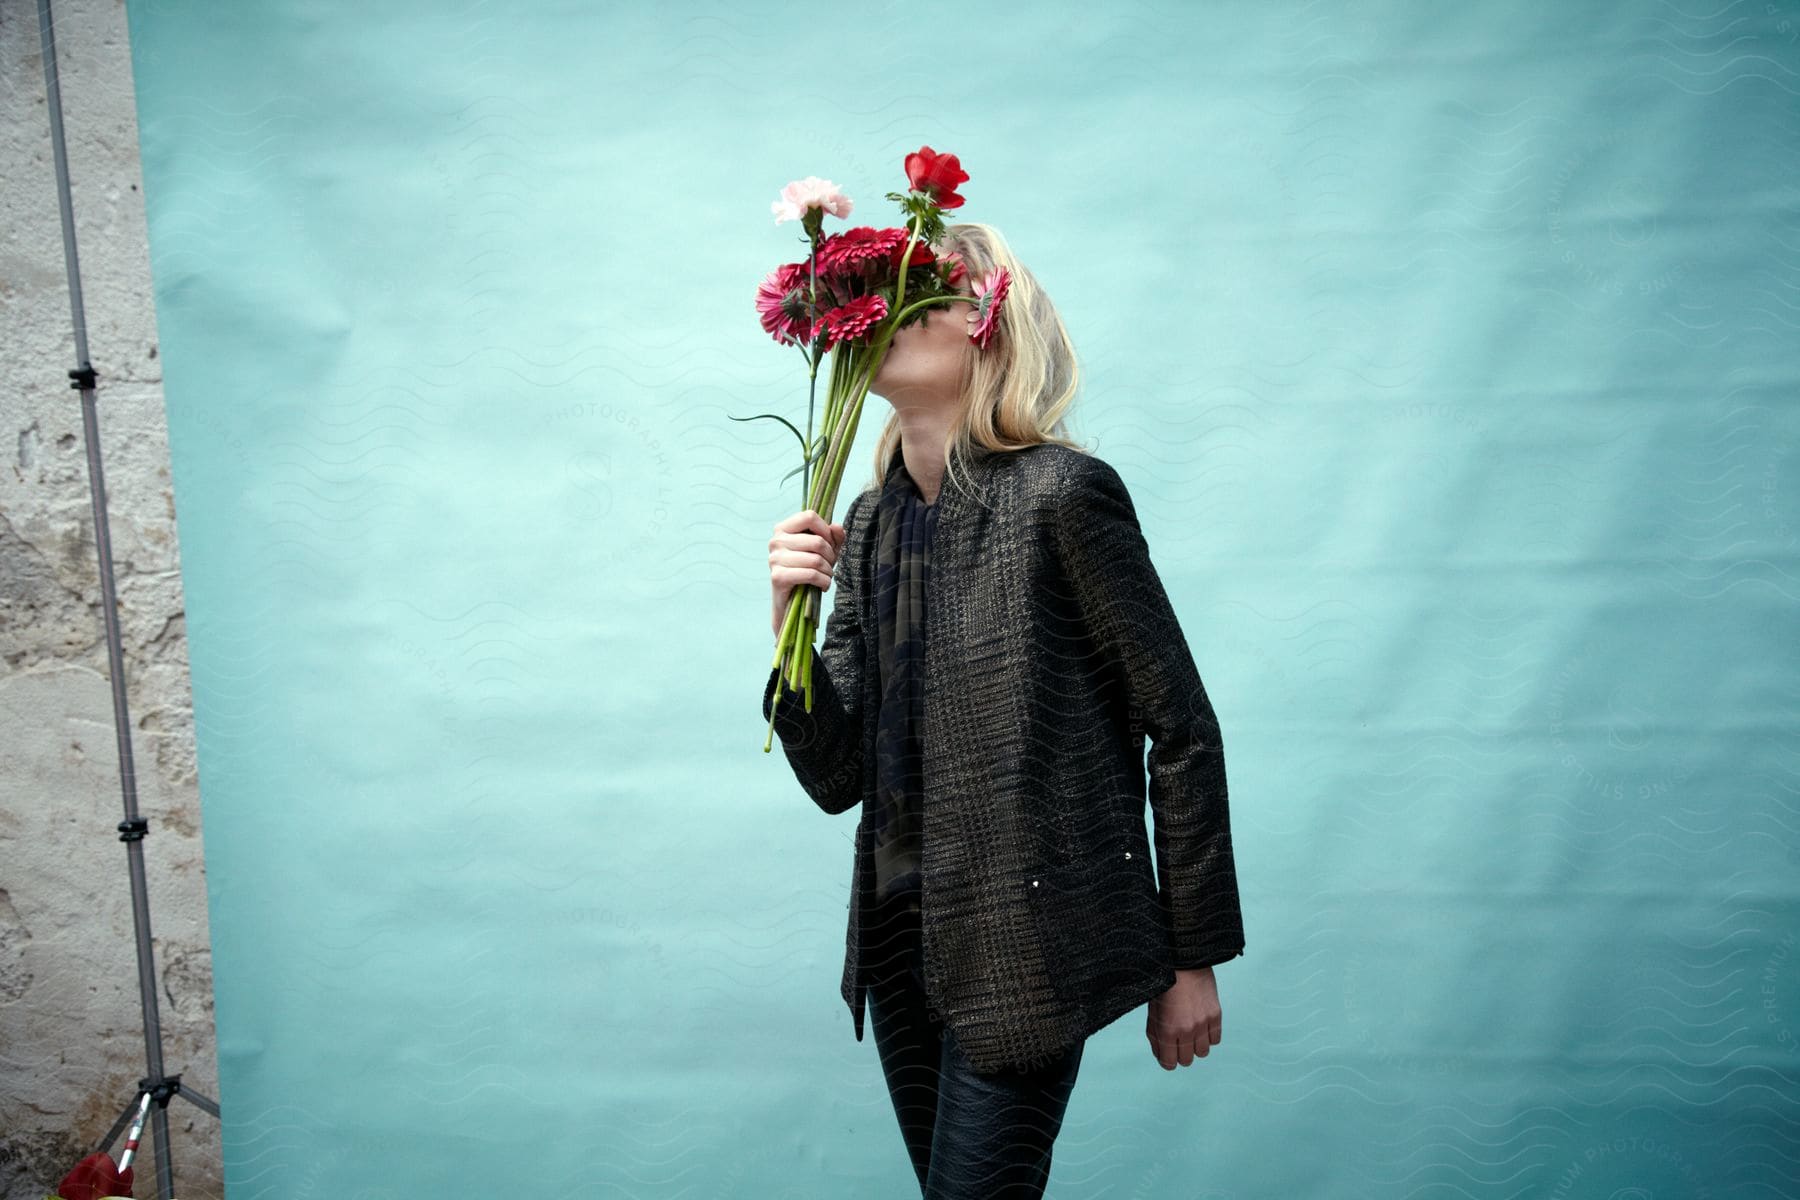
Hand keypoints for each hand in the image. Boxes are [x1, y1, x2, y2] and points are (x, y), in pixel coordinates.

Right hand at [769, 509, 845, 635]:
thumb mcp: (825, 551)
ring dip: (829, 571)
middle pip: (817, 541)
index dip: (826, 530)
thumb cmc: (809, 570)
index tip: (829, 544)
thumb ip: (834, 536)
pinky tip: (823, 586)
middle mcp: (776, 541)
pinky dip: (824, 581)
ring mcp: (774, 559)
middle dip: (831, 556)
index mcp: (783, 528)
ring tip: (827, 576)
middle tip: (830, 565)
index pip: (809, 516)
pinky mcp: (778, 577)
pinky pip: (811, 574)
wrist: (793, 602)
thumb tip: (836, 527)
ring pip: (816, 560)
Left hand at [1146, 966, 1221, 1068]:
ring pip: (1202, 1053)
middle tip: (1178, 1041)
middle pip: (1187, 1061)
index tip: (1167, 1054)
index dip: (1167, 1061)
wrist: (1182, 963)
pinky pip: (1215, 1040)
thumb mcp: (1152, 1012)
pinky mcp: (1215, 1015)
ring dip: (1196, 1046)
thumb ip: (1156, 1037)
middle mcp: (1186, 1030)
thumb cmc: (1164, 987)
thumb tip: (1162, 1057)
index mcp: (1167, 1031)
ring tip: (1191, 1032)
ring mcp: (1203, 1023)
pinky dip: (1209, 1036)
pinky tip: (1202, 1026)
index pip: (1170, 1064)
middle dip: (1181, 1054)